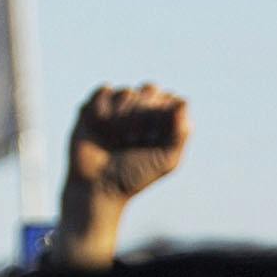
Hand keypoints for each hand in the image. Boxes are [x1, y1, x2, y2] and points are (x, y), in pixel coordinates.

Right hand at [49, 83, 186, 267]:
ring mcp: (117, 106)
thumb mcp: (166, 160)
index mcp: (162, 120)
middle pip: (150, 90)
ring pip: (126, 91)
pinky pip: (104, 91)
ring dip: (121, 118)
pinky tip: (99, 128)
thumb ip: (181, 134)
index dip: (162, 115)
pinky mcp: (94, 105)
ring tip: (115, 139)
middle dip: (142, 116)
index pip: (170, 98)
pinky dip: (102, 109)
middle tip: (132, 140)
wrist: (96, 187)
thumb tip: (182, 102)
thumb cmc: (134, 176)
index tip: (153, 138)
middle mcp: (141, 109)